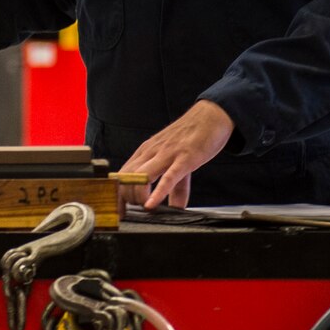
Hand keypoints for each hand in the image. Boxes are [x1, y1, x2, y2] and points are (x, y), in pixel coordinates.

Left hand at [120, 100, 234, 209]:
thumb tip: (175, 209)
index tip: (117, 212)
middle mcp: (152, 152)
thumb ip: (176, 189)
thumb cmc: (193, 136)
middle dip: (123, 198)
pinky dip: (158, 193)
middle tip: (128, 214)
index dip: (116, 195)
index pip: (122, 175)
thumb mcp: (179, 164)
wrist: (212, 115)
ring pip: (141, 177)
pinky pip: (168, 177)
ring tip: (140, 209)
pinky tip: (152, 204)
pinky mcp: (184, 158)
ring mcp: (167, 154)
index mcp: (147, 152)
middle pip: (126, 177)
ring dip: (136, 196)